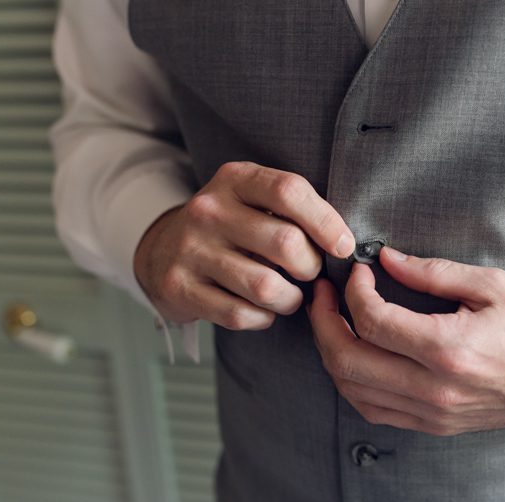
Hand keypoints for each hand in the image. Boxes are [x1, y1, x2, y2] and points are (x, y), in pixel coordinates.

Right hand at [134, 162, 354, 329]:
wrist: (161, 252)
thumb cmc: (229, 228)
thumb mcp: (253, 201)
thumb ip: (293, 211)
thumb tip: (343, 245)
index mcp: (234, 179)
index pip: (289, 191)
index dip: (326, 222)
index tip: (343, 246)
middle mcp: (208, 210)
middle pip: (286, 243)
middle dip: (310, 267)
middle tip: (309, 273)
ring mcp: (190, 249)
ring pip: (265, 286)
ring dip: (289, 299)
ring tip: (288, 296)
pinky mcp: (179, 287)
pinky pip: (240, 314)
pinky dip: (262, 318)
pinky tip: (261, 310)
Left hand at [308, 247, 504, 435]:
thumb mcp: (491, 284)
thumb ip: (432, 272)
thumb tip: (386, 260)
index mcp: (450, 349)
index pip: (372, 321)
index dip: (352, 291)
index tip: (357, 271)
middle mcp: (437, 389)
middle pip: (348, 361)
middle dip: (323, 322)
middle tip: (323, 294)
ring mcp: (435, 414)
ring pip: (353, 392)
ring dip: (332, 354)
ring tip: (332, 322)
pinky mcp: (437, 426)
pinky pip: (376, 411)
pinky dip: (353, 383)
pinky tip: (355, 356)